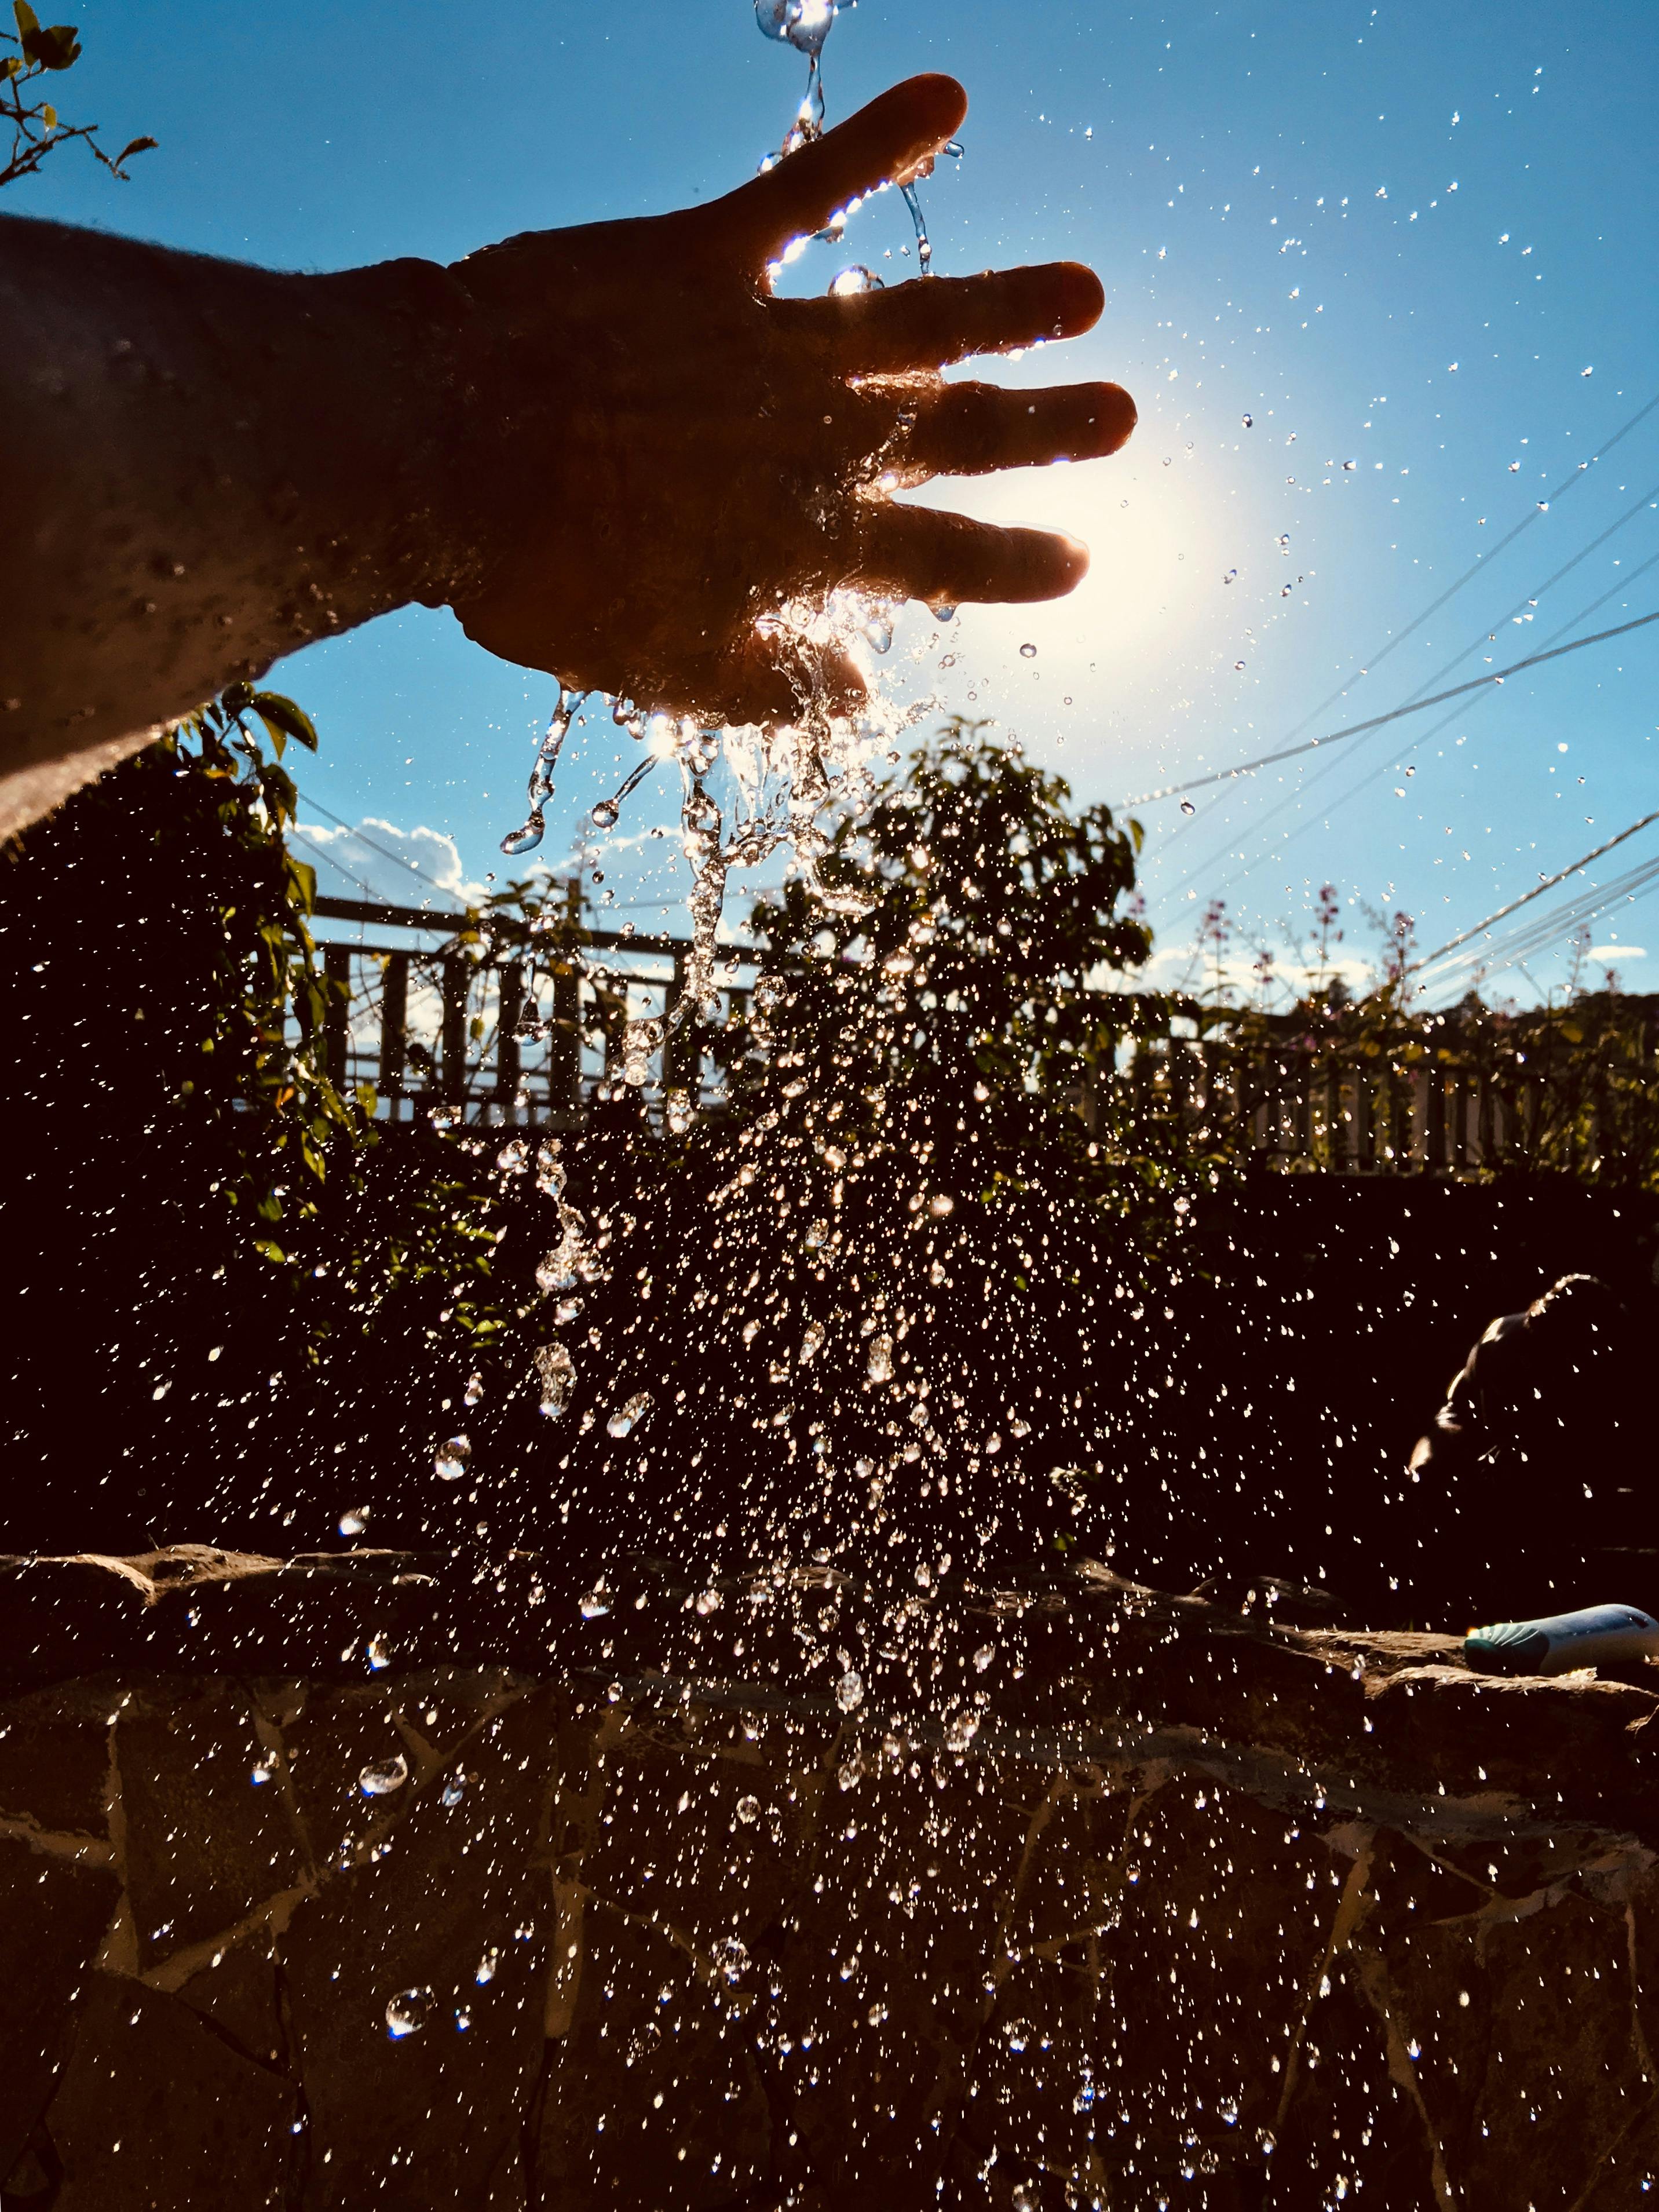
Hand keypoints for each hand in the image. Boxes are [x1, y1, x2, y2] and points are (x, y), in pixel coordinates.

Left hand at [446, 75, 1132, 725]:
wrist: (440, 452)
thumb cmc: (538, 573)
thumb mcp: (654, 661)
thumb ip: (766, 681)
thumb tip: (858, 698)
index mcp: (801, 543)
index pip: (937, 560)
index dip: (1012, 565)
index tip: (1078, 561)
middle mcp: (809, 442)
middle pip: (957, 434)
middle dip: (1047, 429)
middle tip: (1123, 415)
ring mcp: (766, 344)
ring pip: (918, 321)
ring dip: (1009, 304)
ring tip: (1085, 290)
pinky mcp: (707, 259)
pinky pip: (809, 190)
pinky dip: (879, 142)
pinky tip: (949, 95)